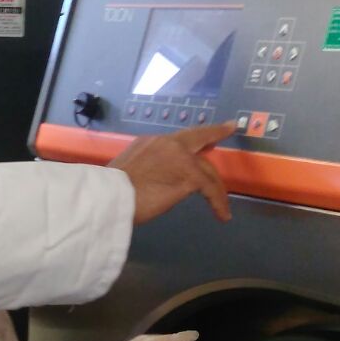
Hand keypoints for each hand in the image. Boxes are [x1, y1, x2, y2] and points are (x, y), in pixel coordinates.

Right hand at [110, 121, 236, 223]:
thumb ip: (147, 167)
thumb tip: (157, 178)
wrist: (111, 197)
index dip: (196, 133)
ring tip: (221, 205)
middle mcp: (168, 144)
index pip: (178, 138)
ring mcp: (181, 158)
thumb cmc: (111, 191)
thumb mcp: (129, 169)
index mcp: (150, 143)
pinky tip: (221, 215)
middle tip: (228, 130)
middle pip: (199, 140)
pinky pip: (210, 189)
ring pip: (207, 169)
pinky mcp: (190, 176)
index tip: (212, 125)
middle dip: (215, 134)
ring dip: (216, 188)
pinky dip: (218, 203)